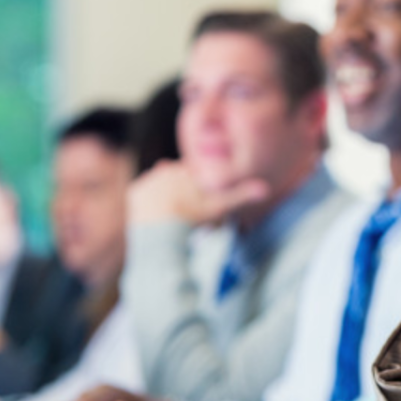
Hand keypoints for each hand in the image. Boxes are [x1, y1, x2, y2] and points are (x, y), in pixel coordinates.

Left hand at [129, 160, 268, 225]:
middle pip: (177, 181)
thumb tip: (266, 188)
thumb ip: (241, 196)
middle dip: (183, 194)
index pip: (196, 177)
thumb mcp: (220, 207)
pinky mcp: (134, 192)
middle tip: (189, 216)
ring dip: (166, 198)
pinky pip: (142, 196)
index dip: (201, 192)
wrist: (161, 232)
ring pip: (160, 187)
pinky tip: (158, 216)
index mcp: (186, 170)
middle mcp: (165, 169)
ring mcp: (148, 180)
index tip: (202, 207)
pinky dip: (149, 204)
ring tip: (174, 218)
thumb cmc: (194, 218)